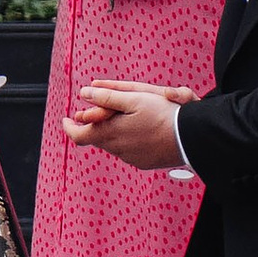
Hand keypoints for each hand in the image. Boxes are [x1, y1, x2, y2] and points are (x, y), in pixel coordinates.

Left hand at [64, 83, 196, 170]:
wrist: (191, 138)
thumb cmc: (163, 114)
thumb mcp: (133, 98)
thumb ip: (106, 96)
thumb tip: (83, 94)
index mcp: (109, 134)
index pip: (79, 136)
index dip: (69, 128)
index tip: (66, 120)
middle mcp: (118, 150)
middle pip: (97, 138)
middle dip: (95, 124)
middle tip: (98, 110)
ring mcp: (132, 158)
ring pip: (114, 144)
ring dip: (113, 132)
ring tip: (124, 117)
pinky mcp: (145, 162)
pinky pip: (129, 151)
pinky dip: (128, 140)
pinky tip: (142, 130)